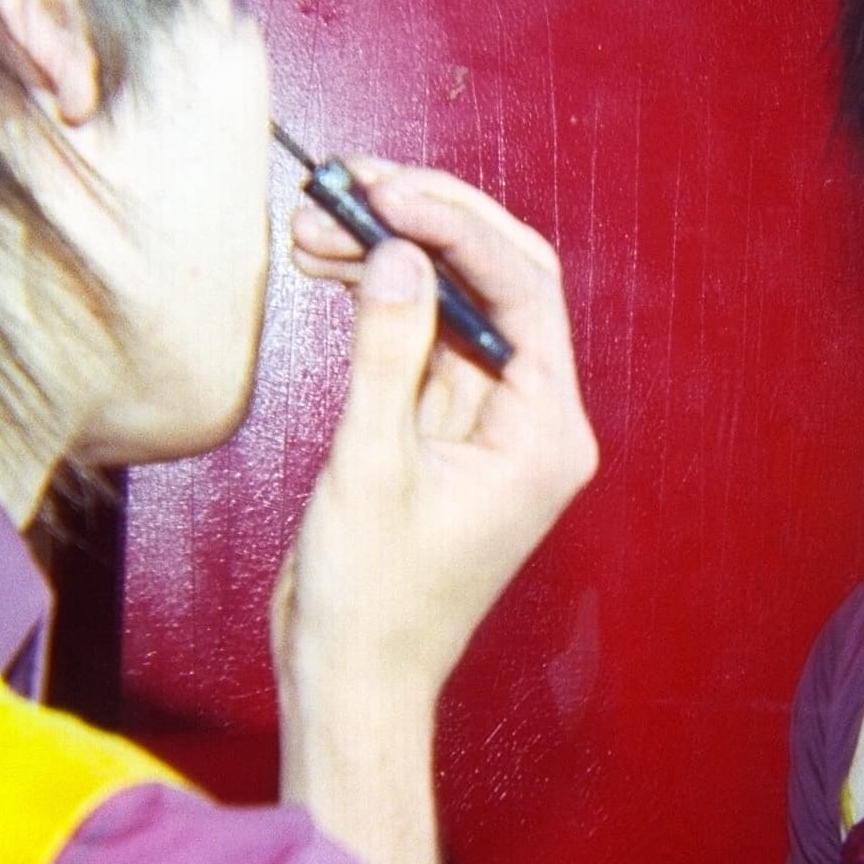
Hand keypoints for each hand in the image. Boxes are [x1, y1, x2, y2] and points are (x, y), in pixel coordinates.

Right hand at [281, 161, 598, 713]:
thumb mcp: (369, 466)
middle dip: (427, 223)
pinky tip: (332, 266)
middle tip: (352, 184)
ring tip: (319, 222)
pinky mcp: (445, 428)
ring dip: (393, 253)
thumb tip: (399, 255)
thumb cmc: (372, 605)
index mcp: (545, 434)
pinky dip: (382, 298)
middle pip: (499, 279)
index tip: (384, 190)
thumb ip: (388, 352)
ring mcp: (489, 422)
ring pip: (456, 301)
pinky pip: (424, 339)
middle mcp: (531, 420)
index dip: (455, 224)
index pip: (523, 287)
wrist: (352, 679)